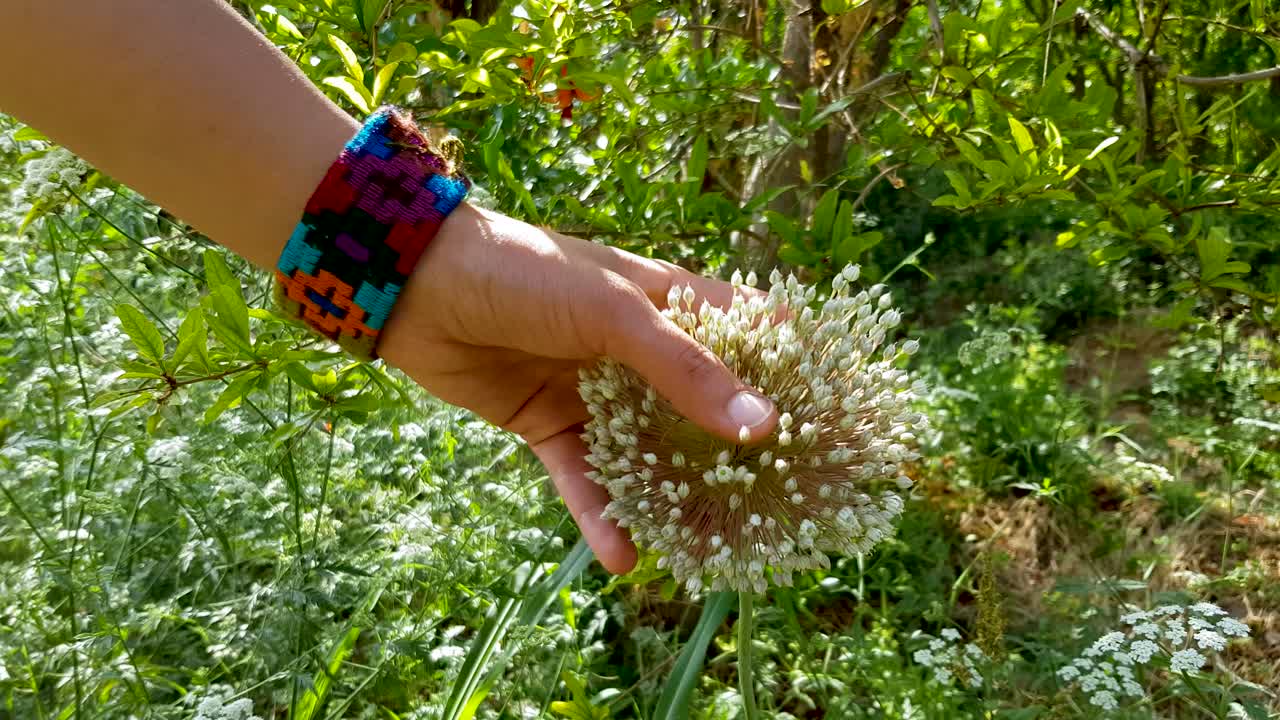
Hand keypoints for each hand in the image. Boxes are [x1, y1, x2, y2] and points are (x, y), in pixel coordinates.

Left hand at [378, 204, 778, 573]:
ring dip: (674, 501)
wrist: (417, 284)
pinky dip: (602, 516)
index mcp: (670, 304)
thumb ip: (685, 369)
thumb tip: (764, 426)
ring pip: (649, 457)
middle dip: (739, 459)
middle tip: (784, 511)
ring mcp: (597, 393)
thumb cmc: (528, 273)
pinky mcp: (549, 426)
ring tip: (709, 553)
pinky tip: (625, 558)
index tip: (839, 425)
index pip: (751, 338)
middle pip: (704, 411)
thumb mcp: (614, 312)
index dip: (793, 376)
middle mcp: (641, 353)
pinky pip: (584, 479)